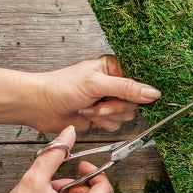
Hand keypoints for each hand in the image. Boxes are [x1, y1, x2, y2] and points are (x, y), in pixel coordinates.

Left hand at [26, 55, 160, 132]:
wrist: (41, 106)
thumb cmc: (61, 87)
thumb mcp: (97, 83)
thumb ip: (127, 88)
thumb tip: (152, 92)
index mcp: (114, 68)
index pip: (140, 79)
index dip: (140, 89)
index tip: (131, 95)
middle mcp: (115, 84)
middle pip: (135, 101)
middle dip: (115, 106)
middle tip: (99, 101)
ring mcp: (110, 101)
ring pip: (127, 115)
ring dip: (106, 114)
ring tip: (89, 107)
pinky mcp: (104, 116)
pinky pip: (117, 124)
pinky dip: (102, 122)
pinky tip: (89, 115)